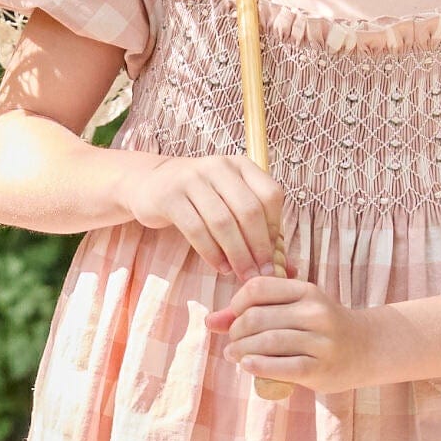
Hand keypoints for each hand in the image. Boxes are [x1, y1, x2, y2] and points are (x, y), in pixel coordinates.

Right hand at [119, 149, 285, 284]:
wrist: (151, 184)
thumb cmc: (200, 199)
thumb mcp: (229, 202)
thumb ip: (257, 229)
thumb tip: (289, 268)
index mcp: (240, 165)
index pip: (270, 195)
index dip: (275, 228)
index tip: (273, 255)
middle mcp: (218, 166)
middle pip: (248, 210)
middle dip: (258, 248)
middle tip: (262, 275)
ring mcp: (192, 179)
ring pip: (223, 222)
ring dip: (236, 254)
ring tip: (242, 275)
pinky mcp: (170, 197)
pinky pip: (196, 230)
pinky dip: (211, 253)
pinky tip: (220, 267)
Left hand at [206, 274, 382, 392]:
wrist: (366, 349)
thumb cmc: (320, 329)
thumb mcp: (292, 311)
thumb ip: (253, 312)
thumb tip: (209, 322)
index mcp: (306, 291)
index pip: (257, 288)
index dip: (236, 304)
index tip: (234, 318)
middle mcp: (315, 312)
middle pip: (257, 318)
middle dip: (236, 332)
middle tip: (233, 343)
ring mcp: (321, 341)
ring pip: (267, 342)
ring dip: (241, 350)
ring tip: (235, 355)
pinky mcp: (321, 368)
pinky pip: (282, 366)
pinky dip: (258, 366)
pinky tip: (247, 366)